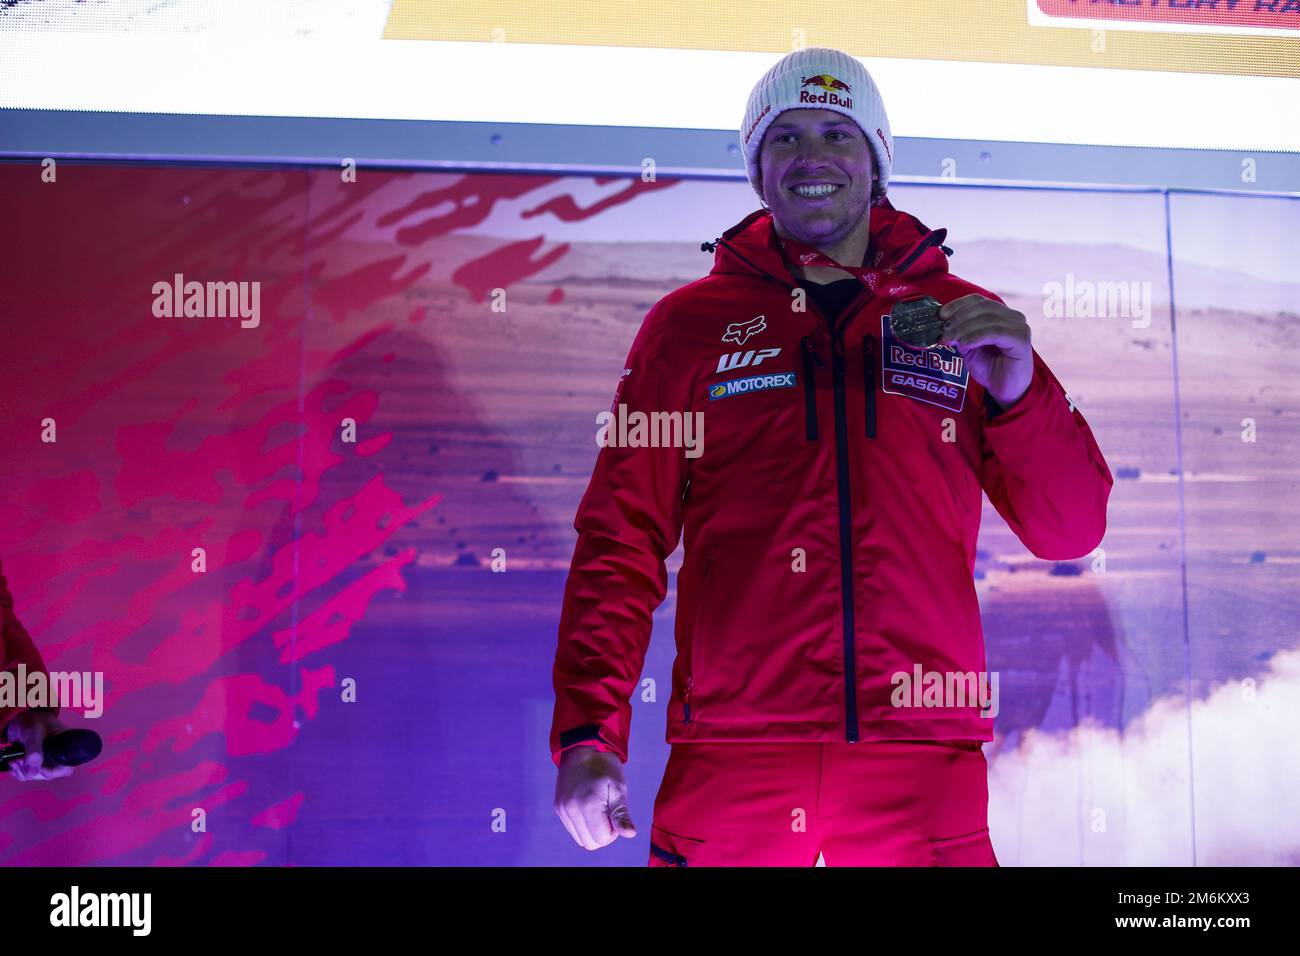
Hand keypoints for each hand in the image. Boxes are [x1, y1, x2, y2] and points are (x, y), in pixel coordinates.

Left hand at [3, 709, 73, 781]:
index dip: (53, 772)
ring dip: (23, 773)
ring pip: (37, 775)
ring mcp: (45, 758)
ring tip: (14, 762)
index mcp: (65, 747)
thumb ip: (33, 751)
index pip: (66, 768)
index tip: (38, 769)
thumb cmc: (32, 720)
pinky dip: (19, 772)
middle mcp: (57, 755)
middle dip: (32, 773)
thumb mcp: (33, 732)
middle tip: (18, 762)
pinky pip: (29, 773)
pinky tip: (13, 764)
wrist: (19, 717)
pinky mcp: (35, 760)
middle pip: (49, 774)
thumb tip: (32, 773)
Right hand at [554, 745, 636, 848]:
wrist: (582, 747)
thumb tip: (630, 834)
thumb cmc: (605, 766)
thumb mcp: (618, 788)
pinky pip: (572, 829)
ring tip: (598, 808)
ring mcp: (562, 809)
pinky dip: (583, 825)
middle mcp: (571, 809)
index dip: (613, 831)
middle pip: (590, 843)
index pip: (602, 838)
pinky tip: (589, 807)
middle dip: (603, 833)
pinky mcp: (559, 808)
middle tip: (608, 811)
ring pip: (580, 839)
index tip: (615, 812)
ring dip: (592, 830)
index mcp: (587, 804)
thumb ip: (621, 814)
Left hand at [938, 295, 1032, 409]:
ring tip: (951, 339)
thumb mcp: (969, 348)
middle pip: (982, 306)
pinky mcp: (1021, 339)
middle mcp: (1012, 316)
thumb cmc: (990, 368)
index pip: (977, 300)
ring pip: (987, 318)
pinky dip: (977, 336)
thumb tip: (944, 325)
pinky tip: (965, 344)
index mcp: (1000, 314)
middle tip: (945, 331)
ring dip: (964, 328)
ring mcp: (1018, 326)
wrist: (1006, 390)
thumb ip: (960, 334)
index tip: (940, 315)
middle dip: (959, 318)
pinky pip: (995, 332)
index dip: (958, 305)